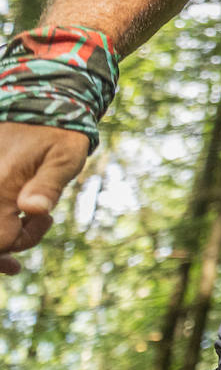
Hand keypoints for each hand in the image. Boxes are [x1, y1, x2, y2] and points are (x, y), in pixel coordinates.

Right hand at [0, 123, 87, 274]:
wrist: (40, 102)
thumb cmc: (58, 132)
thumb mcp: (64, 157)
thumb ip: (48, 185)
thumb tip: (32, 210)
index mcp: (1, 186)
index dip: (17, 243)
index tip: (42, 225)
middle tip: (13, 266)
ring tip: (10, 258)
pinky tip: (6, 232)